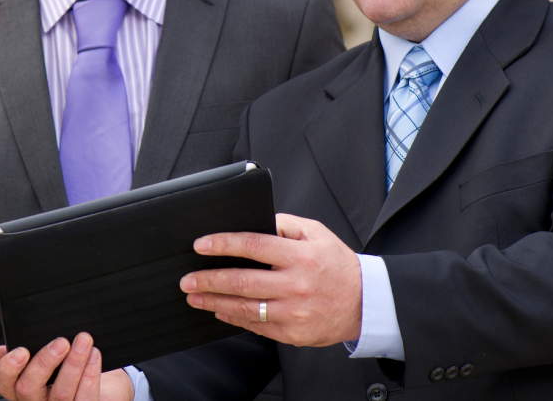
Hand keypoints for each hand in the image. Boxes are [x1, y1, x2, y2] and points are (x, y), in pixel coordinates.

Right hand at [0, 333, 132, 400]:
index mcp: (18, 387)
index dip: (7, 368)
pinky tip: (94, 355)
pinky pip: (84, 397)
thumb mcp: (42, 355)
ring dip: (74, 363)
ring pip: (61, 393)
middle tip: (61, 342)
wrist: (102, 384)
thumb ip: (23, 350)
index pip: (2, 382)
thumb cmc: (64, 366)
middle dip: (44, 362)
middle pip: (28, 388)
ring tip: (83, 341)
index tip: (22, 350)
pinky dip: (90, 374)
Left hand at [181, 213, 361, 346]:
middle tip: (187, 279)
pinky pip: (257, 326)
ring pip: (245, 307)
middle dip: (208, 280)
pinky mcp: (293, 333)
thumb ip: (284, 225)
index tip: (201, 245)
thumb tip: (255, 221)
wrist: (365, 302)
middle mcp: (296, 285)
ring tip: (194, 296)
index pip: (253, 245)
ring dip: (214, 301)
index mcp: (300, 256)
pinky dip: (234, 318)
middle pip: (242, 281)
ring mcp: (294, 312)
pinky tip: (219, 310)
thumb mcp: (316, 233)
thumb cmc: (337, 265)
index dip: (223, 244)